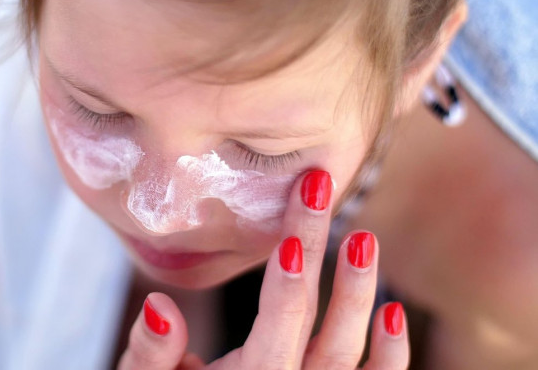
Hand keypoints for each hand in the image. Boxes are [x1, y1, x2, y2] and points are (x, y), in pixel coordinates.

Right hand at [118, 170, 409, 369]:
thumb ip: (150, 354)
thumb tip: (161, 306)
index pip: (275, 329)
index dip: (285, 287)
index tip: (293, 240)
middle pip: (315, 323)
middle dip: (317, 251)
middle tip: (319, 189)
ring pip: (349, 352)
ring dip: (360, 295)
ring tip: (364, 239)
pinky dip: (389, 354)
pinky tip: (393, 311)